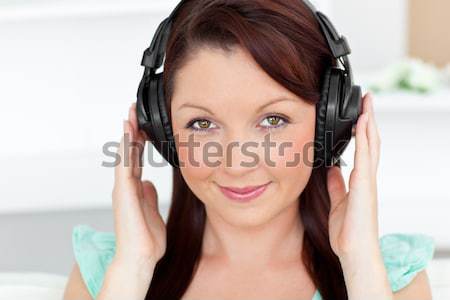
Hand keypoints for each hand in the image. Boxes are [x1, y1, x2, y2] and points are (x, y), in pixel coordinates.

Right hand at [111, 102, 166, 270]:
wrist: (140, 257)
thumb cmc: (146, 239)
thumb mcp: (152, 211)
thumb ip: (149, 196)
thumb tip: (149, 183)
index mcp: (135, 189)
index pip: (136, 159)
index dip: (139, 142)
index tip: (144, 126)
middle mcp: (127, 185)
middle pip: (129, 152)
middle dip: (132, 131)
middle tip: (134, 111)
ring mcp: (123, 187)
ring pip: (124, 154)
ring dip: (127, 133)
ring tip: (130, 113)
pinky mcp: (123, 191)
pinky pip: (124, 163)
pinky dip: (125, 147)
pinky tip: (128, 131)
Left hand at [327, 92, 380, 258]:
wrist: (354, 251)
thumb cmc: (349, 231)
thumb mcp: (337, 202)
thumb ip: (335, 184)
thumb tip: (331, 169)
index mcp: (360, 181)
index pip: (364, 150)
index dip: (363, 131)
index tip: (360, 114)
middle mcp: (367, 178)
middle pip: (371, 142)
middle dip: (369, 120)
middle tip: (367, 100)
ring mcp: (367, 181)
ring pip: (371, 145)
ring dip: (369, 123)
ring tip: (367, 103)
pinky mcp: (364, 185)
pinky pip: (364, 157)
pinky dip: (363, 138)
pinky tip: (361, 123)